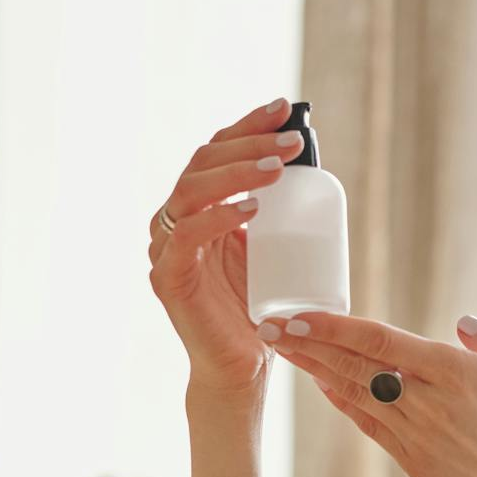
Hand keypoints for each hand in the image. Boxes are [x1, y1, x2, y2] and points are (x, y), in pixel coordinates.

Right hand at [147, 96, 306, 395]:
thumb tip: (309, 161)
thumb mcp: (272, 248)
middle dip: (249, 144)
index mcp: (199, 206)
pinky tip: (251, 210)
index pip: (217, 151)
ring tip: (277, 168)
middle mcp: (175, 219)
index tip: (285, 108)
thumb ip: (276, 211)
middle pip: (203, 162)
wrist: (241, 368)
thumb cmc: (259, 307)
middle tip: (292, 142)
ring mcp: (167, 247)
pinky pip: (187, 237)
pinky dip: (218, 218)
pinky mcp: (168, 278)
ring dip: (236, 173)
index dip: (247, 125)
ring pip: (192, 190)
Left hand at [264, 311, 476, 476]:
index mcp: (461, 375)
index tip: (298, 314)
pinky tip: (326, 387)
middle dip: (308, 345)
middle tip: (269, 324)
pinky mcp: (419, 466)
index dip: (333, 327)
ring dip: (318, 372)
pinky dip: (346, 405)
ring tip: (285, 350)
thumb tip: (461, 325)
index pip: (380, 343)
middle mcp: (431, 406)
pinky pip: (372, 429)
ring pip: (357, 398)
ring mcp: (420, 440)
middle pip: (355, 368)